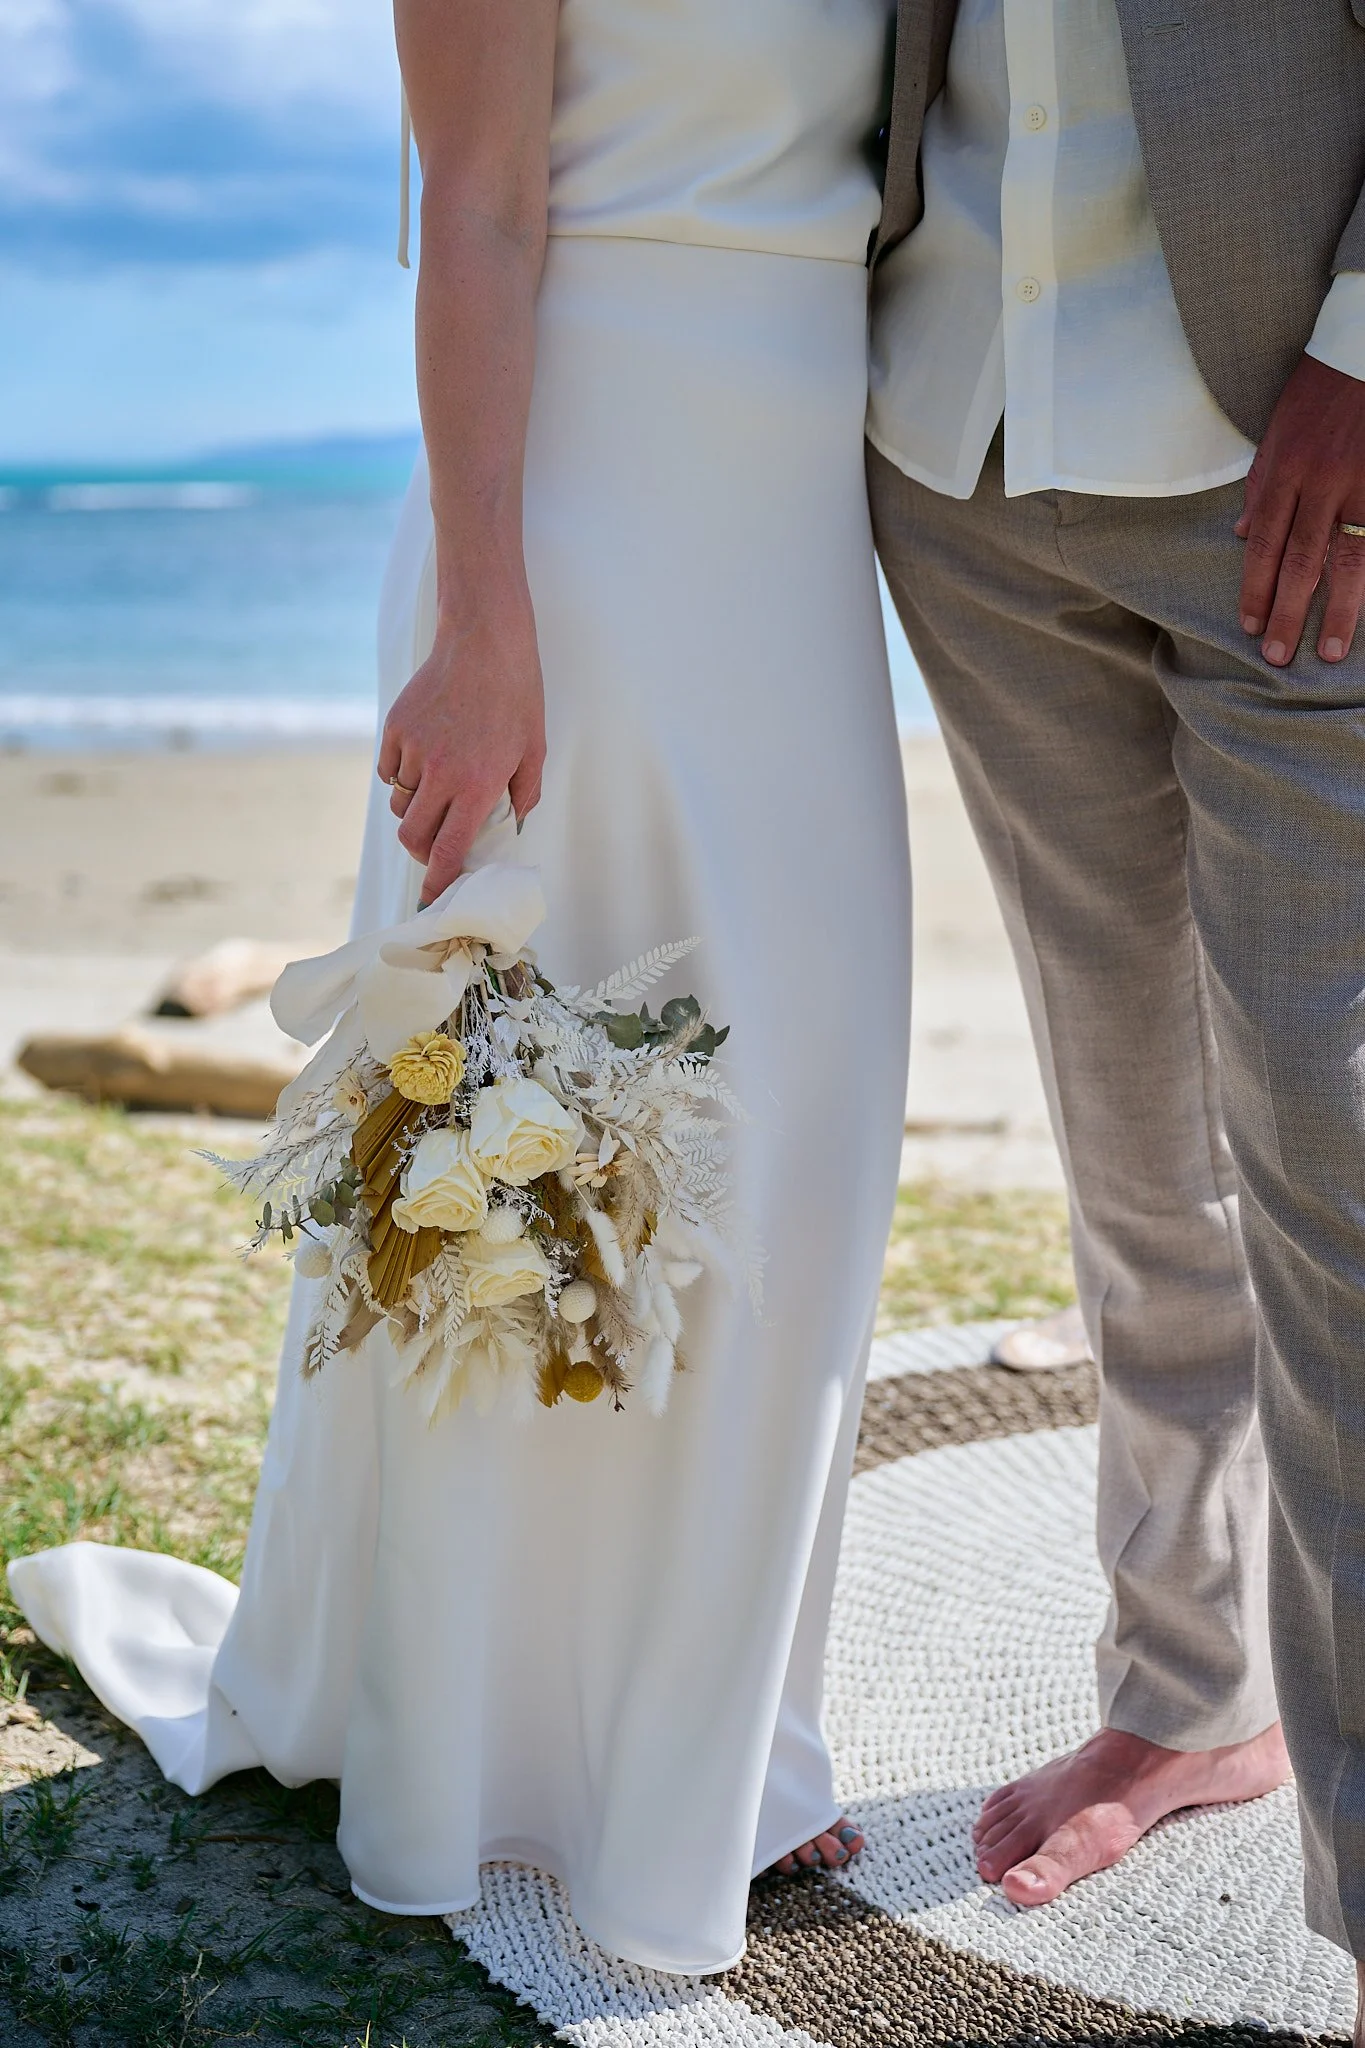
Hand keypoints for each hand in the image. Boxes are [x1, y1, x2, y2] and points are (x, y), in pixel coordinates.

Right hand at [377, 578, 545, 905]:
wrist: (485, 640)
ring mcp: (413, 750)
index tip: (432, 897)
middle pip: (412, 835)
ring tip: (438, 787)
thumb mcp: (535, 750)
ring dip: (415, 808)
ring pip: (400, 803)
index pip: (448, 849)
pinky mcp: (395, 728)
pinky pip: (388, 771)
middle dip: (421, 849)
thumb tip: (512, 825)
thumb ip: (524, 795)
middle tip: (434, 845)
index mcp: (477, 785)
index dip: (438, 880)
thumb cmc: (516, 695)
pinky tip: (424, 756)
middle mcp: (440, 774)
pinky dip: (400, 774)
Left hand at [1236, 353, 1364, 667]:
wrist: (1364, 348)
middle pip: (1300, 560)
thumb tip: (1243, 535)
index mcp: (1284, 470)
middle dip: (1288, 612)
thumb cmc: (1319, 390)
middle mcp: (1320, 481)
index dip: (1256, 588)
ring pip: (1348, 558)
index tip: (1251, 626)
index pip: (1264, 543)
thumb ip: (1260, 484)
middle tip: (1278, 657)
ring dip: (1339, 610)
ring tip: (1330, 652)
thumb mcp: (1276, 429)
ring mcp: (1362, 481)